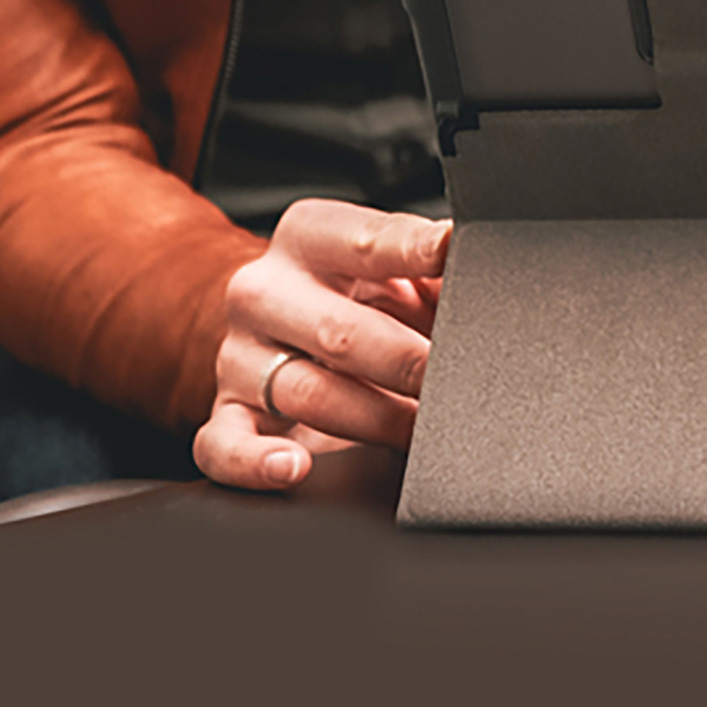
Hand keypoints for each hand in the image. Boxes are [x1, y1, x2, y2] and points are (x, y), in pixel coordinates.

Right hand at [194, 201, 451, 491]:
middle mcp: (265, 292)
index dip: (414, 250)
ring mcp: (241, 356)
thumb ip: (433, 267)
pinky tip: (292, 466)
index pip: (365, 241)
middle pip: (339, 331)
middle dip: (409, 363)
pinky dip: (257, 463)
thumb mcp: (392, 267)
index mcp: (309, 239)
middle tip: (458, 380)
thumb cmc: (353, 295)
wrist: (279, 325)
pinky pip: (227, 446)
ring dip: (377, 419)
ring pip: (305, 394)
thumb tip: (480, 266)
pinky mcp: (228, 414)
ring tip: (421, 429)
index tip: (451, 253)